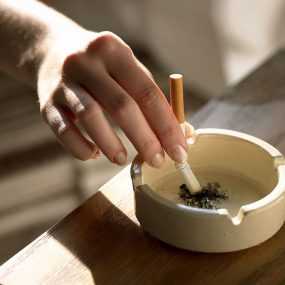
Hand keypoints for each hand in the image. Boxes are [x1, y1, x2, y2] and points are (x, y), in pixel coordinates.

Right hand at [38, 30, 186, 166]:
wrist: (52, 52)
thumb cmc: (101, 67)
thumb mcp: (125, 68)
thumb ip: (150, 97)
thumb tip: (180, 133)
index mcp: (115, 51)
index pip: (147, 92)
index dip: (166, 125)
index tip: (179, 151)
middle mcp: (87, 63)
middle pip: (122, 106)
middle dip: (145, 139)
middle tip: (157, 161)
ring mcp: (64, 82)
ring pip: (91, 117)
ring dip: (111, 144)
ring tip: (122, 159)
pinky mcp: (46, 101)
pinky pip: (64, 130)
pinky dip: (81, 147)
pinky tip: (94, 154)